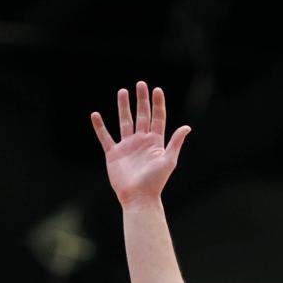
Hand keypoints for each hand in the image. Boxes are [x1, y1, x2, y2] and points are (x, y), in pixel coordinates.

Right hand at [91, 81, 190, 206]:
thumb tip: (187, 127)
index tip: (156, 89)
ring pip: (124, 122)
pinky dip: (100, 127)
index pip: (157, 118)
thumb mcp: (169, 161)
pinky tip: (95, 115)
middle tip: (140, 84)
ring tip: (122, 92)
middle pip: (141, 116)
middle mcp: (141, 142)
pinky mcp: (114, 154)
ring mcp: (127, 147)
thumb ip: (175, 142)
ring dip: (123, 107)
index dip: (157, 104)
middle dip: (141, 100)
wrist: (138, 198)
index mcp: (155, 142)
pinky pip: (105, 137)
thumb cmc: (155, 182)